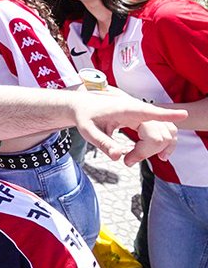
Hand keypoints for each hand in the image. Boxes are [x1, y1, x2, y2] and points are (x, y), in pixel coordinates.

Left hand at [70, 87, 185, 161]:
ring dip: (161, 148)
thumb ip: (102, 143)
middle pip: (159, 134)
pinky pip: (167, 130)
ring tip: (138, 157)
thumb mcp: (88, 131)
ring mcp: (145, 114)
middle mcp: (139, 110)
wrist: (84, 105)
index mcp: (125, 110)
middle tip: (126, 161)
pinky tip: (160, 154)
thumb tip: (117, 157)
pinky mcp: (147, 118)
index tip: (183, 114)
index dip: (167, 114)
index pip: (150, 112)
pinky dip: (167, 143)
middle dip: (147, 152)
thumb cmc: (85, 117)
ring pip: (167, 132)